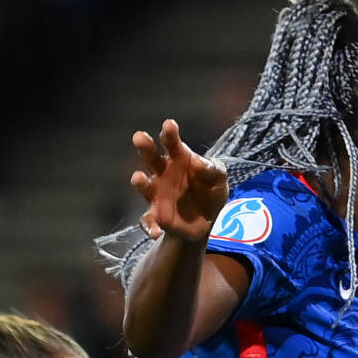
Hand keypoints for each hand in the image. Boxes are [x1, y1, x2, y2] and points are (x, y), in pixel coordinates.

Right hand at [127, 120, 226, 245]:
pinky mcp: (156, 215)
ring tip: (138, 178)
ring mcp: (156, 194)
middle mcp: (162, 172)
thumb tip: (200, 164)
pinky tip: (155, 232)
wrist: (204, 221)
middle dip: (145, 147)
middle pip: (151, 157)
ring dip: (140, 180)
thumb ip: (214, 169)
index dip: (170, 134)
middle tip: (139, 137)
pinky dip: (149, 226)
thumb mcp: (219, 179)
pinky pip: (148, 220)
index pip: (172, 143)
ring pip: (144, 185)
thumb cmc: (209, 191)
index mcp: (178, 158)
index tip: (169, 125)